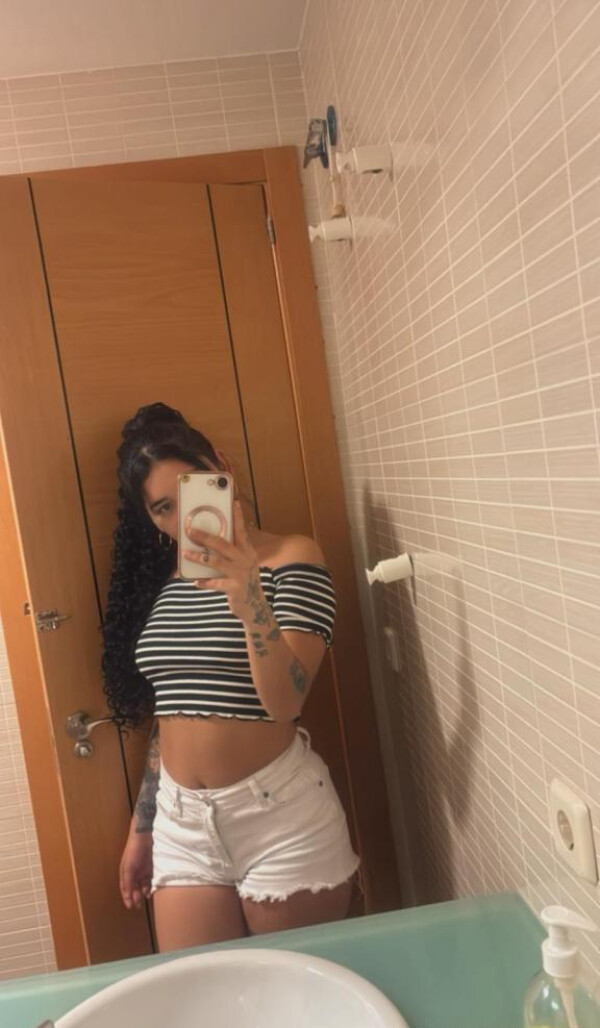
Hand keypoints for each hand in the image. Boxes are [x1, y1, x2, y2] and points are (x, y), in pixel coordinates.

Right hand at [119, 830, 152, 909]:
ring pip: (141, 885)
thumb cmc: (133, 852)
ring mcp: (141, 870)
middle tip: (138, 906)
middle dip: (135, 897)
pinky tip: (151, 890)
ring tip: (146, 898)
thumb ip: (128, 883)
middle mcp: (132, 873)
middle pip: (133, 888)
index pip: (125, 889)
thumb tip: (127, 896)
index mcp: (125, 873)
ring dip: (143, 892)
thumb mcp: (129, 869)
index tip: (130, 907)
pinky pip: (149, 879)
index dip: (126, 898)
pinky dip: (149, 885)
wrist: (144, 837)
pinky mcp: (149, 867)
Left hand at [183, 501, 269, 622]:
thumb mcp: (243, 565)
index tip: (233, 503)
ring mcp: (240, 574)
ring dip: (199, 558)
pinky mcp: (235, 588)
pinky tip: (195, 582)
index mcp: (247, 552)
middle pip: (223, 544)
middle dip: (205, 536)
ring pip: (216, 562)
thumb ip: (232, 554)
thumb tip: (210, 543)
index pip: (242, 531)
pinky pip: (215, 583)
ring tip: (186, 554)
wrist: (255, 606)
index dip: (238, 517)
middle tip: (191, 530)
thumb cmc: (244, 581)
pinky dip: (204, 582)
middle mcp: (245, 560)